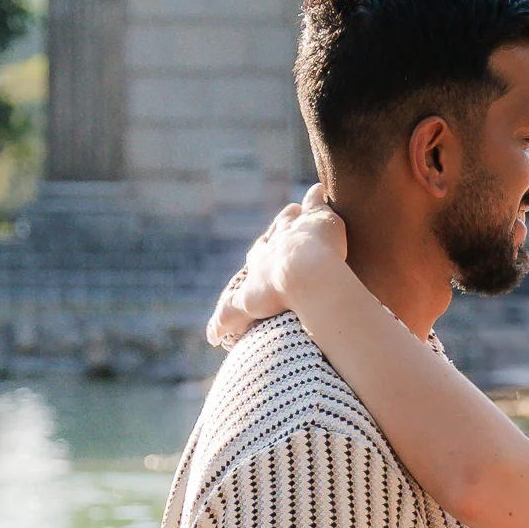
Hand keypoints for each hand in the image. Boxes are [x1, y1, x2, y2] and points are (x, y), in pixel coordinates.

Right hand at [205, 190, 346, 350]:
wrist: (303, 274)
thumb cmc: (276, 293)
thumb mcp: (244, 309)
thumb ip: (227, 320)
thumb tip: (210, 338)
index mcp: (261, 261)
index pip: (258, 255)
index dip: (260, 254)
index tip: (259, 252)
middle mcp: (276, 242)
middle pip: (274, 233)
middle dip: (276, 231)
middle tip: (278, 228)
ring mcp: (296, 228)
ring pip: (293, 217)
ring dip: (294, 214)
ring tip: (297, 208)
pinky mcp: (318, 218)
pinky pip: (315, 202)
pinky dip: (316, 196)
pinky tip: (318, 189)